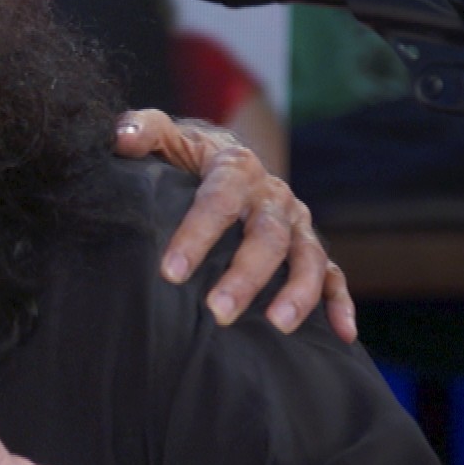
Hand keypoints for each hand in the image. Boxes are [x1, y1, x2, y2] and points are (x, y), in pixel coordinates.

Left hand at [113, 109, 355, 343]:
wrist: (224, 154)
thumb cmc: (186, 154)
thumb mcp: (165, 137)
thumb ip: (141, 130)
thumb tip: (121, 137)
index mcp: (236, 167)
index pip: (217, 201)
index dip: (195, 236)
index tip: (170, 272)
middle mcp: (272, 195)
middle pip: (267, 236)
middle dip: (245, 276)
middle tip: (218, 312)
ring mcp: (296, 221)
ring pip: (307, 256)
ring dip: (298, 292)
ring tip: (278, 325)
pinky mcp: (308, 243)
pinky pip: (334, 273)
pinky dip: (340, 301)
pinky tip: (342, 334)